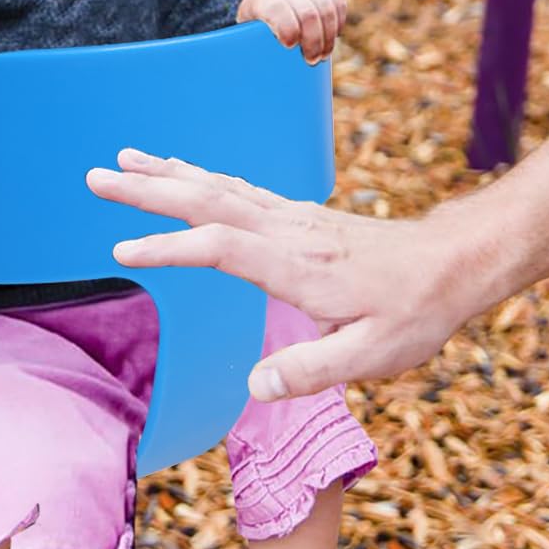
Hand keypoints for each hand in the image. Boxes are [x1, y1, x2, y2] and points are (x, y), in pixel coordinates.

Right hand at [86, 149, 466, 400]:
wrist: (453, 263)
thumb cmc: (415, 312)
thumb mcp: (374, 356)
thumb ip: (313, 371)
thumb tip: (253, 387)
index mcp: (298, 266)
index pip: (220, 247)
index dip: (170, 248)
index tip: (121, 251)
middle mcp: (288, 231)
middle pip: (207, 200)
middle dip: (148, 189)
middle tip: (95, 176)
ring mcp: (292, 218)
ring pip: (219, 186)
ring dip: (167, 173)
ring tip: (122, 162)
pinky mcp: (298, 216)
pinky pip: (236, 188)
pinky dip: (199, 176)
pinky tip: (181, 172)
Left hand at [236, 0, 346, 63]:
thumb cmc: (258, 24)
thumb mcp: (248, 35)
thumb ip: (252, 51)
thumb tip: (255, 83)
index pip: (278, 10)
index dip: (287, 28)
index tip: (290, 46)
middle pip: (308, 14)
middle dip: (314, 41)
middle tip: (312, 60)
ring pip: (327, 9)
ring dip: (328, 36)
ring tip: (323, 53)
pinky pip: (339, 2)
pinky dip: (337, 23)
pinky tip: (330, 36)